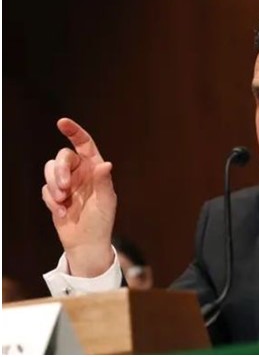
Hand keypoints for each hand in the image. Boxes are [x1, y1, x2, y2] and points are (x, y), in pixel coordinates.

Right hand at [42, 118, 116, 276]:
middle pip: (62, 157)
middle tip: (64, 187)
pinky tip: (62, 212)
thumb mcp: (106, 201)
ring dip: (54, 184)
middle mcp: (80, 172)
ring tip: (62, 201)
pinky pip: (46, 189)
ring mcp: (66, 183)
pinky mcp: (54, 195)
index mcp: (95, 168)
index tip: (62, 122)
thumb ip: (103, 182)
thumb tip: (105, 164)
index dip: (74, 131)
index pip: (84, 144)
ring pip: (50, 170)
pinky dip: (52, 200)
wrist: (87, 242)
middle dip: (60, 170)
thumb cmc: (102, 220)